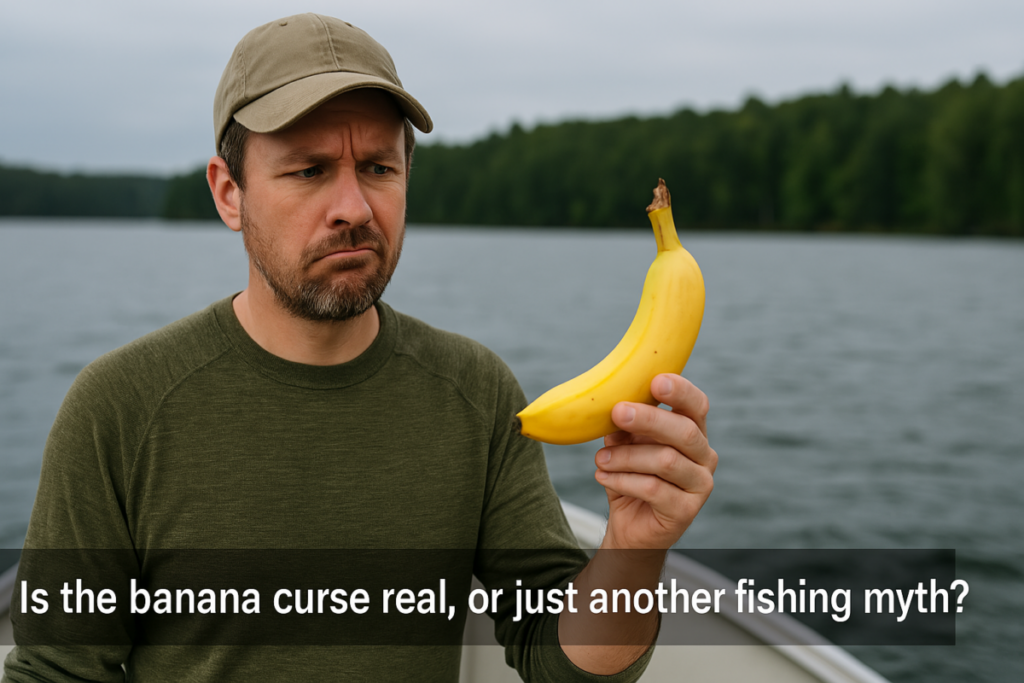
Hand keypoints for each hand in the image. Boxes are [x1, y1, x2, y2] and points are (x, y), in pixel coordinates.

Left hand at [594, 374, 716, 549]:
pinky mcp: (686, 511)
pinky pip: (653, 489)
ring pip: (665, 460)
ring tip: (600, 459)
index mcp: (693, 432)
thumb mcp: (624, 444)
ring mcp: (700, 484)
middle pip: (684, 431)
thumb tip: (609, 401)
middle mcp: (704, 456)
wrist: (631, 526)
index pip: (697, 405)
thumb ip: (624, 424)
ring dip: (626, 457)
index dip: (681, 391)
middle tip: (617, 412)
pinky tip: (603, 477)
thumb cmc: (630, 475)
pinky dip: (623, 480)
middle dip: (648, 418)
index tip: (656, 381)